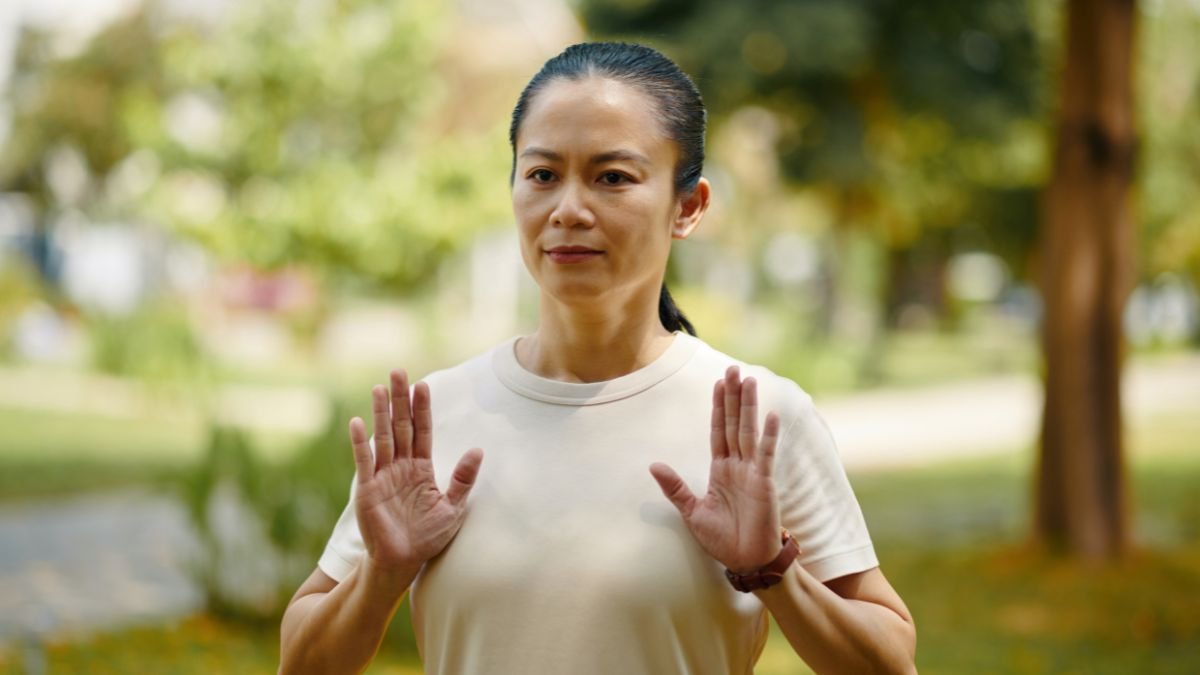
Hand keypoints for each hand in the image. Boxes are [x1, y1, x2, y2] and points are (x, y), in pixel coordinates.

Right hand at [348, 369, 483, 571]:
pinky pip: (365, 461)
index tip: (423, 384)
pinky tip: (357, 422)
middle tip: (398, 371)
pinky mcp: (368, 489)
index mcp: (421, 468)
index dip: (423, 408)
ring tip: (379, 387)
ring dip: (380, 412)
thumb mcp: (453, 508)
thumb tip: (478, 450)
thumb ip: (462, 479)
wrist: (403, 562)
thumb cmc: (428, 538)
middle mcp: (401, 466)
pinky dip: (361, 442)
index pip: (423, 431)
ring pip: (383, 437)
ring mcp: (383, 475)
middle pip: (401, 426)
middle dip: (400, 400)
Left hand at [650, 365, 782, 572]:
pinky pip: (765, 454)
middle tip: (734, 368)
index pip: (718, 430)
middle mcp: (737, 465)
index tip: (719, 383)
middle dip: (733, 397)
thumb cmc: (723, 539)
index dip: (718, 407)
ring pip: (748, 431)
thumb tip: (653, 465)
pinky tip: (770, 415)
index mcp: (720, 469)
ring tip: (750, 380)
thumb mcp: (692, 512)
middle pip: (734, 423)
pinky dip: (768, 435)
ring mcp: (752, 472)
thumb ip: (675, 488)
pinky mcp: (764, 483)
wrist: (745, 562)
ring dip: (749, 406)